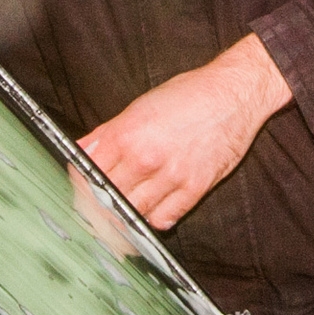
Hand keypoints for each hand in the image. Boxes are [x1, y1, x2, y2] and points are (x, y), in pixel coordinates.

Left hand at [78, 35, 291, 230]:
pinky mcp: (195, 188)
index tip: (79, 193)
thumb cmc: (187, 95)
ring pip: (133, 213)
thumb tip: (81, 152)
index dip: (80, 186)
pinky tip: (150, 213)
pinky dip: (153, 220)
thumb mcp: (138, 107)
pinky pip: (165, 218)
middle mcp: (146, 157)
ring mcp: (171, 175)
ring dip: (123, 218)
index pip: (88, 172)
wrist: (233, 94)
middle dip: (98, 207)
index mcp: (127, 133)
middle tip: (95, 214)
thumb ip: (107, 133)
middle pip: (107, 197)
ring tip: (119, 219)